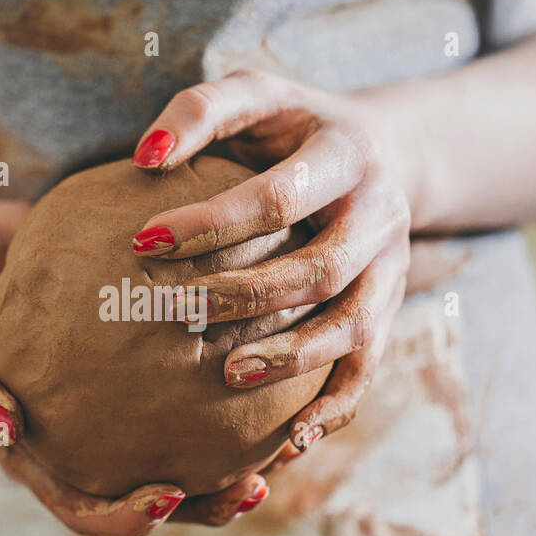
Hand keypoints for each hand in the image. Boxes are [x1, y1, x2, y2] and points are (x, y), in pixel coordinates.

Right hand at [0, 195, 270, 535]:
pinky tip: (275, 347)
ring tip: (288, 439)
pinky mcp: (142, 360)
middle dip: (207, 503)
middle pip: (155, 492)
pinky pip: (192, 376)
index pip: (84, 507)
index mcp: (38, 454)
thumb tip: (5, 431)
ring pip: (188, 443)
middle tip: (253, 486)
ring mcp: (118, 403)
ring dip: (238, 453)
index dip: (127, 517)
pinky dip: (231, 375)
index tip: (169, 498)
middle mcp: (86, 438)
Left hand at [131, 67, 411, 449]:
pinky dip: (335, 408)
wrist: (387, 150)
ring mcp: (392, 267)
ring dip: (294, 356)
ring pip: (354, 324)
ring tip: (229, 375)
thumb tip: (142, 158)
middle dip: (248, 294)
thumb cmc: (294, 124)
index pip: (279, 196)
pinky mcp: (391, 309)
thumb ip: (201, 111)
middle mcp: (379, 214)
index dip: (214, 220)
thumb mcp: (257, 94)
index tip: (143, 241)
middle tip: (173, 309)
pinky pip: (369, 367)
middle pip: (321, 267)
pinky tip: (290, 441)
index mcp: (347, 154)